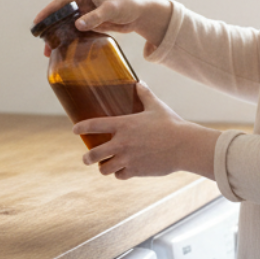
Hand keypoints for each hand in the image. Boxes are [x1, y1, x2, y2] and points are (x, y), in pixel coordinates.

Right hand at [32, 0, 171, 53]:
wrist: (139, 13)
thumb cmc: (126, 4)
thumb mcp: (111, 10)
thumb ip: (95, 17)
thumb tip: (77, 25)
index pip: (60, 2)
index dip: (47, 12)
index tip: (37, 23)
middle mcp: (80, 2)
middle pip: (59, 16)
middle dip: (50, 29)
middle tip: (44, 44)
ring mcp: (83, 13)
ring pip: (65, 26)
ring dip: (58, 37)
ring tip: (50, 51)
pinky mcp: (88, 23)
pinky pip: (74, 32)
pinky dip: (69, 40)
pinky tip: (64, 51)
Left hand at [75, 83, 218, 180]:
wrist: (184, 146)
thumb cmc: (171, 124)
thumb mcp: (156, 106)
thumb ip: (145, 94)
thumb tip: (139, 83)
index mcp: (123, 125)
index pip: (94, 125)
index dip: (81, 127)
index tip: (75, 130)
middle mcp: (122, 143)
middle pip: (93, 154)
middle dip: (87, 157)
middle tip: (87, 157)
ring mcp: (128, 159)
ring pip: (105, 169)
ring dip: (103, 167)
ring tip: (104, 165)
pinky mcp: (137, 171)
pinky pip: (120, 176)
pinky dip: (120, 173)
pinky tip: (121, 171)